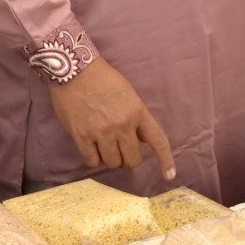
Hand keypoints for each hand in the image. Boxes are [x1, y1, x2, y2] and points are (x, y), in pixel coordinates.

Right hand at [49, 55, 175, 179]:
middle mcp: (122, 125)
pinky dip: (94, 158)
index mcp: (137, 112)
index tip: (170, 175)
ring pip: (113, 163)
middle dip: (128, 159)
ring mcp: (101, 132)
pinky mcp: (82, 136)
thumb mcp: (128, 94)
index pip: (158, 140)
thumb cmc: (103, 79)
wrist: (74, 69)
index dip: (165, 159)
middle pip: (132, 160)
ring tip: (104, 147)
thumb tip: (140, 139)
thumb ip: (135, 117)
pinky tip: (92, 149)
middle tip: (121, 151)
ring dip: (110, 159)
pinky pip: (92, 161)